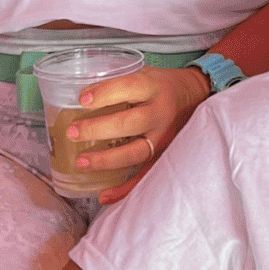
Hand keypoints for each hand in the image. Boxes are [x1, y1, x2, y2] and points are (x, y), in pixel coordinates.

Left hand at [65, 66, 208, 204]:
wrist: (196, 96)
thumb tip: (76, 95)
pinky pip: (144, 176)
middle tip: (73, 132)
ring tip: (81, 162)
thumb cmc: (161, 85)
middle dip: (97, 129)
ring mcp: (164, 137)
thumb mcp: (145, 74)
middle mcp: (160, 113)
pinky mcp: (164, 155)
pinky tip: (103, 195)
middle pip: (129, 123)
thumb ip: (119, 84)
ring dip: (106, 160)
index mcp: (154, 87)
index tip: (82, 99)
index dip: (104, 94)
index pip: (129, 88)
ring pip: (135, 153)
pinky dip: (124, 189)